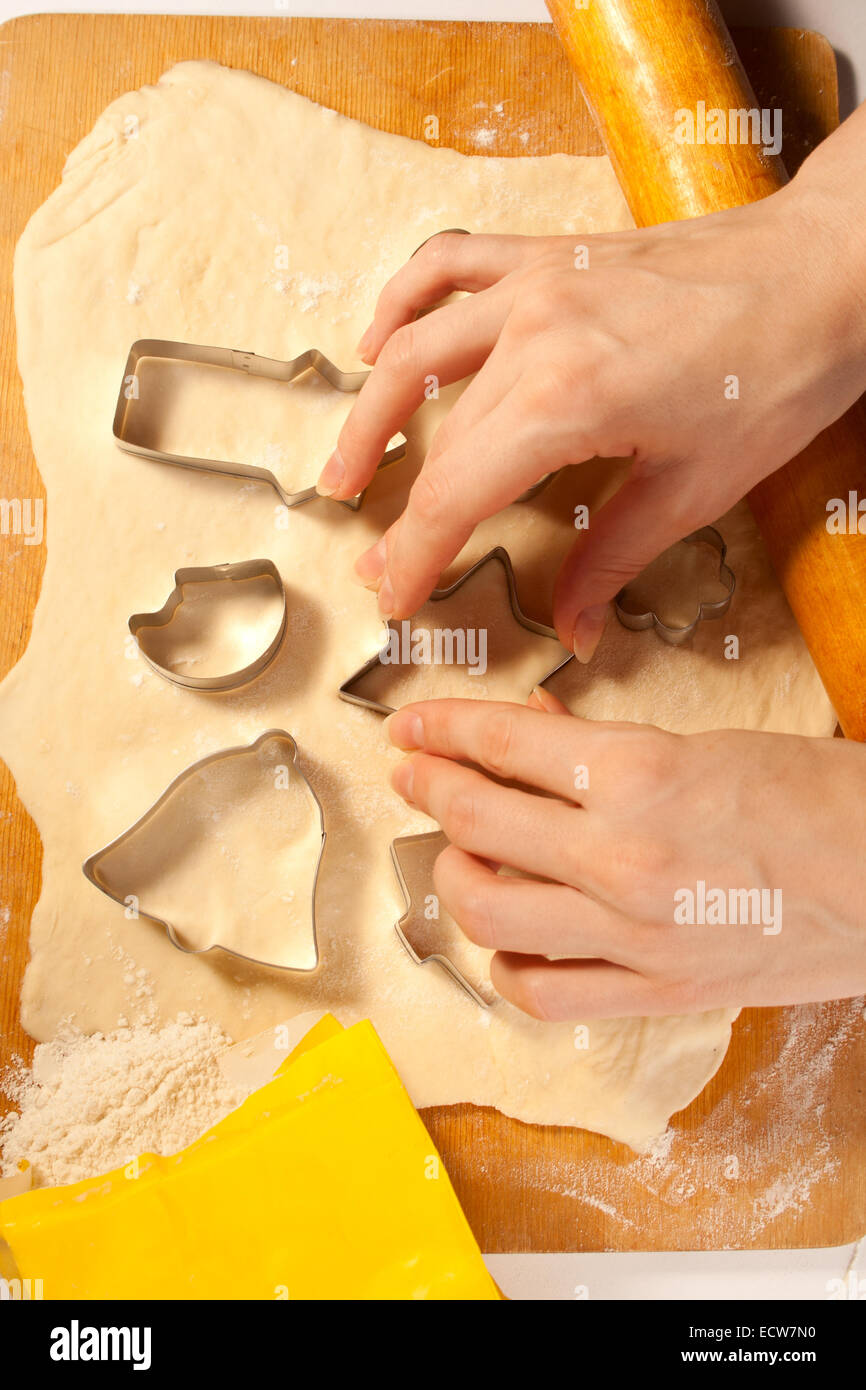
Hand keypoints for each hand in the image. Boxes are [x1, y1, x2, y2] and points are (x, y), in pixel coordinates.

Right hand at [319, 179, 865, 660]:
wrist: (825, 272)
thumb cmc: (778, 373)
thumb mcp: (695, 488)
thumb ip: (614, 561)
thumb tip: (575, 629)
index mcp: (568, 398)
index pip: (456, 494)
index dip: (416, 556)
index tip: (395, 599)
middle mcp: (534, 332)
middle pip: (437, 439)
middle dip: (401, 514)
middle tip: (377, 566)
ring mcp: (536, 284)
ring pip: (414, 351)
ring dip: (369, 416)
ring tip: (341, 475)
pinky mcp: (550, 255)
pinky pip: (450, 264)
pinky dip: (403, 300)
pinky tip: (376, 339)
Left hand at [384, 694, 865, 1018]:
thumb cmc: (817, 798)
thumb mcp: (704, 744)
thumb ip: (605, 748)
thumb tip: (535, 729)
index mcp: (639, 775)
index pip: (501, 744)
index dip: (441, 728)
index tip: (411, 725)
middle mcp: (620, 857)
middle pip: (474, 823)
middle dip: (427, 788)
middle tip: (412, 773)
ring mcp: (632, 934)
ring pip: (488, 912)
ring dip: (453, 875)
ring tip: (454, 854)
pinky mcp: (655, 991)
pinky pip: (542, 993)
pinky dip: (506, 964)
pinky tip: (509, 939)